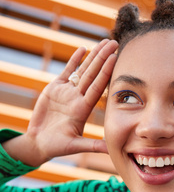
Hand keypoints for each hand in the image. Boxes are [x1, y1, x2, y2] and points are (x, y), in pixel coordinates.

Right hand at [3, 39, 117, 165]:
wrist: (39, 143)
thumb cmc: (57, 147)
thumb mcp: (76, 146)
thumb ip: (93, 146)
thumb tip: (111, 149)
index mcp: (83, 109)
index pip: (97, 86)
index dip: (105, 72)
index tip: (115, 58)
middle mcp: (78, 98)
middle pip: (93, 74)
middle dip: (103, 58)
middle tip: (114, 42)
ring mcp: (67, 92)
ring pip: (82, 71)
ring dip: (93, 56)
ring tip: (103, 42)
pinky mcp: (55, 89)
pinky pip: (67, 72)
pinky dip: (74, 61)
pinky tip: (83, 49)